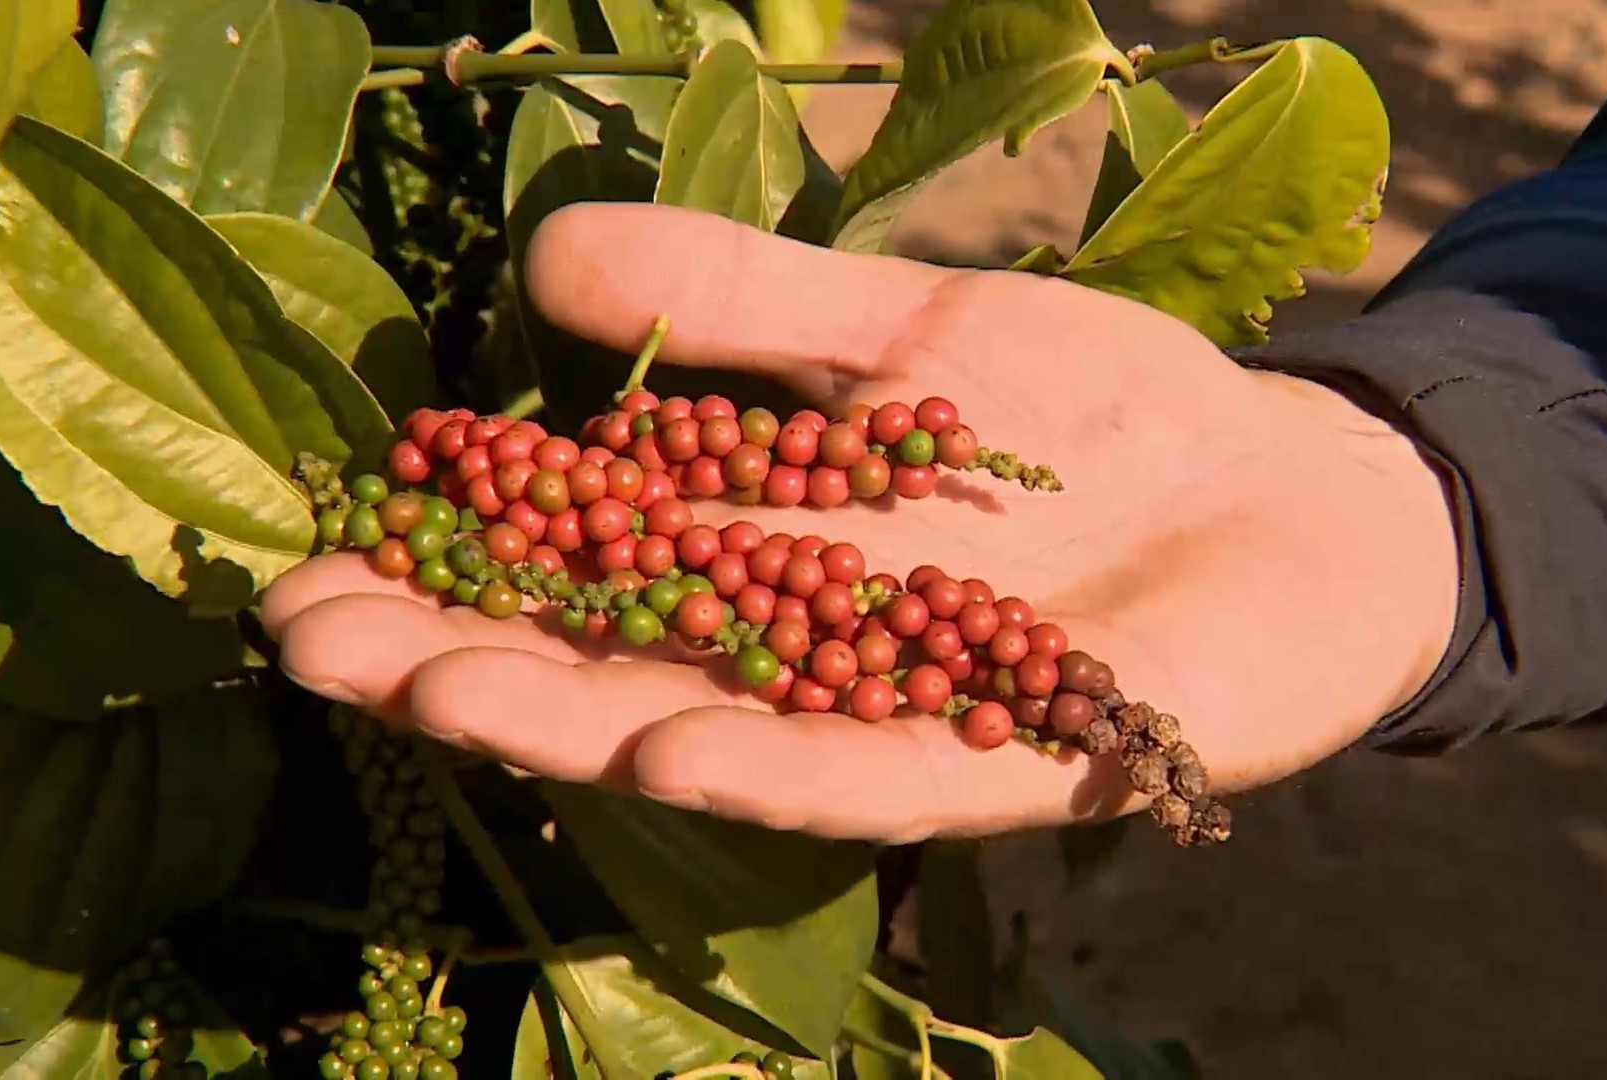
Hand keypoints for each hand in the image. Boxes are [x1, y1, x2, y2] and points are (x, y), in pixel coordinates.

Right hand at [261, 202, 1460, 843]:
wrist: (1297, 487)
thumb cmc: (1101, 409)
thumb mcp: (905, 331)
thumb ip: (744, 302)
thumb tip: (544, 260)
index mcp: (771, 547)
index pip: (581, 559)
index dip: (450, 560)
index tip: (311, 550)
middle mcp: (811, 646)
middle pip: (616, 655)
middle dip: (464, 649)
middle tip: (310, 638)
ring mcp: (905, 707)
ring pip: (722, 723)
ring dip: (582, 716)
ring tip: (441, 694)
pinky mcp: (1018, 751)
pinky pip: (888, 768)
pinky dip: (786, 762)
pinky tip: (674, 750)